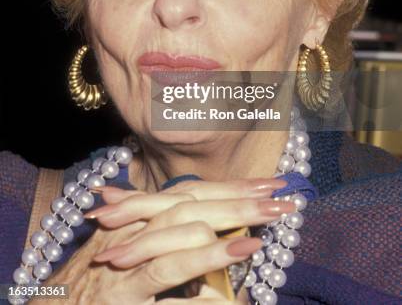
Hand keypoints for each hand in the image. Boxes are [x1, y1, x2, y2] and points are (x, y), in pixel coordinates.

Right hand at [38, 177, 293, 303]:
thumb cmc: (93, 280)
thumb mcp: (130, 250)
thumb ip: (165, 238)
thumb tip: (211, 234)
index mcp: (140, 218)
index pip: (193, 194)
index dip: (232, 188)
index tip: (271, 184)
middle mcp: (132, 233)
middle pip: (189, 208)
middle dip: (238, 202)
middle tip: (281, 200)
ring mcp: (125, 267)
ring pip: (174, 242)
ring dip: (220, 237)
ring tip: (260, 233)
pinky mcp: (122, 300)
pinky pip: (164, 289)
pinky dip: (197, 284)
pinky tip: (229, 290)